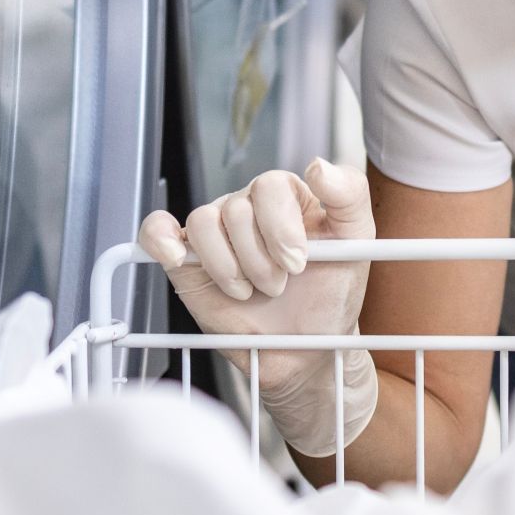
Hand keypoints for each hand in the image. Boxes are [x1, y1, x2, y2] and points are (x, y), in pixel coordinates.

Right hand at [136, 159, 376, 454]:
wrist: (305, 347)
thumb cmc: (330, 293)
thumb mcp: (357, 242)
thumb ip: (349, 196)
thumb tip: (318, 166)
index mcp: (286, 195)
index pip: (269, 186)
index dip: (279, 228)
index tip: (297, 263)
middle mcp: (247, 207)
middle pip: (235, 208)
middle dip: (258, 258)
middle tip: (277, 285)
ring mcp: (215, 232)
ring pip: (202, 222)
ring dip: (227, 266)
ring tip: (249, 291)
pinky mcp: (185, 259)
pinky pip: (157, 230)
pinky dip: (160, 240)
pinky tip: (179, 258)